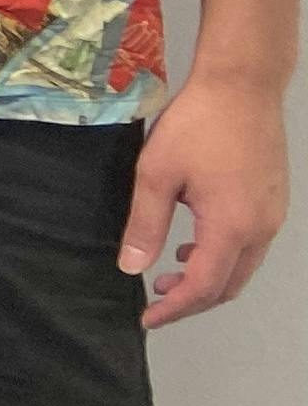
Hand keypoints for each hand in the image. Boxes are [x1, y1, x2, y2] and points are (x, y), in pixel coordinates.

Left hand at [121, 75, 289, 328]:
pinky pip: (250, 245)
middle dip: (192, 300)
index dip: (175, 308)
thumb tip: (132, 267)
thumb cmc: (196, 124)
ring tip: (168, 274)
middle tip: (155, 301)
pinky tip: (193, 244)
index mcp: (232, 226)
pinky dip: (222, 257)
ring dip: (208, 278)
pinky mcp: (273, 201)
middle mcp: (261, 228)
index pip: (204, 287)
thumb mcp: (156, 173)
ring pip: (243, 267)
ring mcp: (273, 215)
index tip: (147, 319)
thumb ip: (145, 224)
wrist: (242, 85)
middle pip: (229, 285)